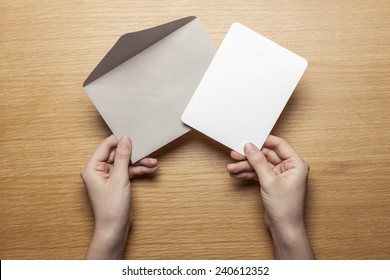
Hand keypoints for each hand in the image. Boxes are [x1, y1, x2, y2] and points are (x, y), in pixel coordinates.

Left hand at [81, 135, 157, 258]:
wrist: (115, 229)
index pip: (106, 146)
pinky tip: (151, 169)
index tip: (134, 136)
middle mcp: (99, 171)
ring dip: (140, 163)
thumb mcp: (119, 178)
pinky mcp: (117, 183)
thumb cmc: (111, 208)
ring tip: (153, 162)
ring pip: (126, 163)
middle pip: (118, 154)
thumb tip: (125, 139)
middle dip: (134, 154)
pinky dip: (139, 171)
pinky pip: (129, 172)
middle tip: (147, 150)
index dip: (120, 141)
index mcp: (92, 167)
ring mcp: (108, 177)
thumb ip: (122, 157)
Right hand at [227, 135, 313, 258]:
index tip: (250, 139)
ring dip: (245, 166)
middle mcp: (289, 168)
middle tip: (236, 154)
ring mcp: (279, 175)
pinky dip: (248, 174)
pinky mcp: (271, 183)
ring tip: (232, 168)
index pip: (279, 145)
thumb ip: (258, 162)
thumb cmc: (286, 208)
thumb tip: (250, 147)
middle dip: (250, 157)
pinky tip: (236, 174)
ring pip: (260, 165)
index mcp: (296, 164)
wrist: (284, 228)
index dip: (263, 141)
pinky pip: (258, 174)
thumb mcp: (269, 182)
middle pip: (266, 155)